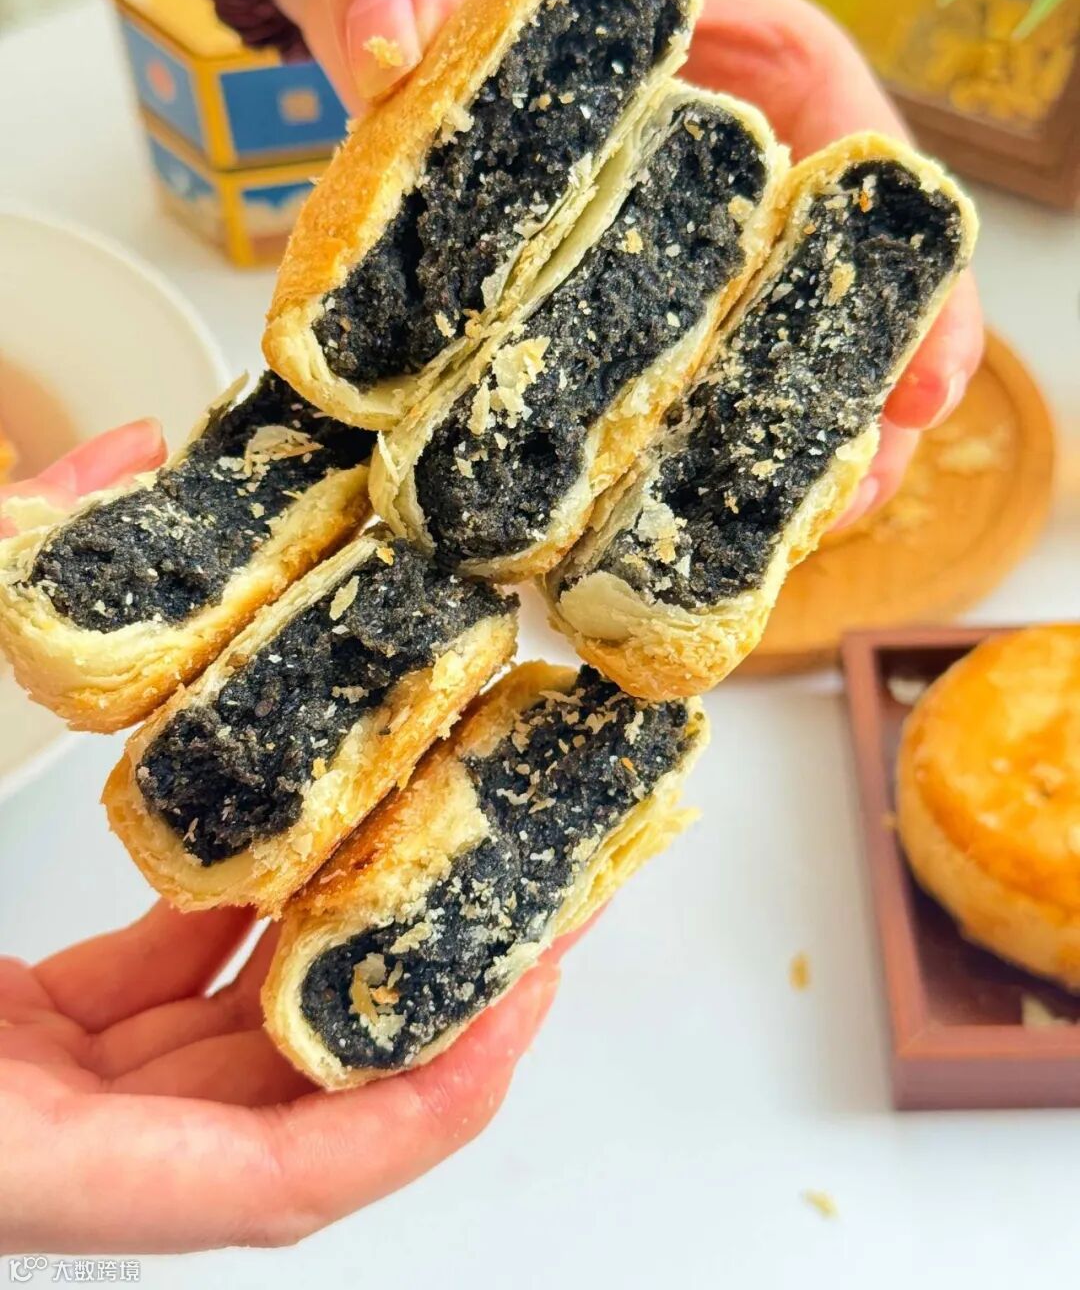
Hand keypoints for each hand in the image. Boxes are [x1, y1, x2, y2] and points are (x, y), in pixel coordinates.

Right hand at [0, 429, 560, 1252]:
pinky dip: (230, 944)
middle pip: (278, 1120)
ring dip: (331, 961)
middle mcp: (23, 1154)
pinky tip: (290, 847)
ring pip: (219, 1064)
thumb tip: (117, 463)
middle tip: (526, 879)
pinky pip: (147, 1017)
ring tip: (434, 842)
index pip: (268, 1192)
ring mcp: (11, 1110)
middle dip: (419, 1002)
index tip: (530, 994)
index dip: (422, 1105)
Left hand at [268, 0, 982, 523]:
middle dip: (841, 411)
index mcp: (759, 70)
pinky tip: (634, 528)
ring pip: (752, 358)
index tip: (924, 390)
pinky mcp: (611, 299)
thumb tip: (383, 46)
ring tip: (748, 554)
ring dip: (758, 458)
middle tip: (840, 511)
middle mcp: (739, 173)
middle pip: (825, 298)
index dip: (916, 292)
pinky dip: (659, 455)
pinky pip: (660, 381)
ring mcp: (680, 246)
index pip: (872, 178)